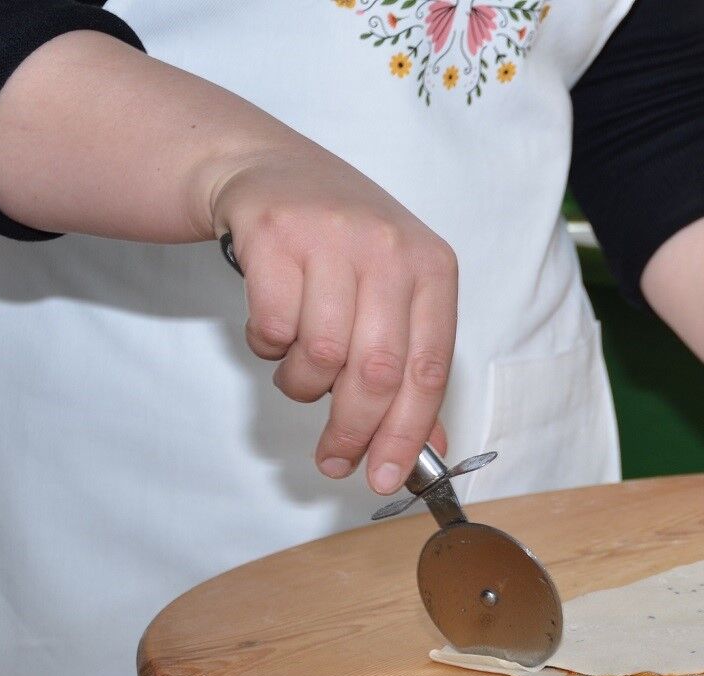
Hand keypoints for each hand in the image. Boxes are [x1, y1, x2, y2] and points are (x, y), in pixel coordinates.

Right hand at [208, 149, 457, 493]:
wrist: (273, 169)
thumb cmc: (343, 246)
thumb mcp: (395, 293)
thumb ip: (412, 367)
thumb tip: (430, 448)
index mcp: (433, 269)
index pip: (428, 371)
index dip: (406, 434)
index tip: (385, 477)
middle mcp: (390, 250)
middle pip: (376, 372)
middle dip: (353, 430)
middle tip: (334, 458)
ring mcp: (333, 238)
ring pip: (321, 354)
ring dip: (304, 384)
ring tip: (300, 370)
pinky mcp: (276, 235)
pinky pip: (273, 327)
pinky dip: (269, 347)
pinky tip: (275, 329)